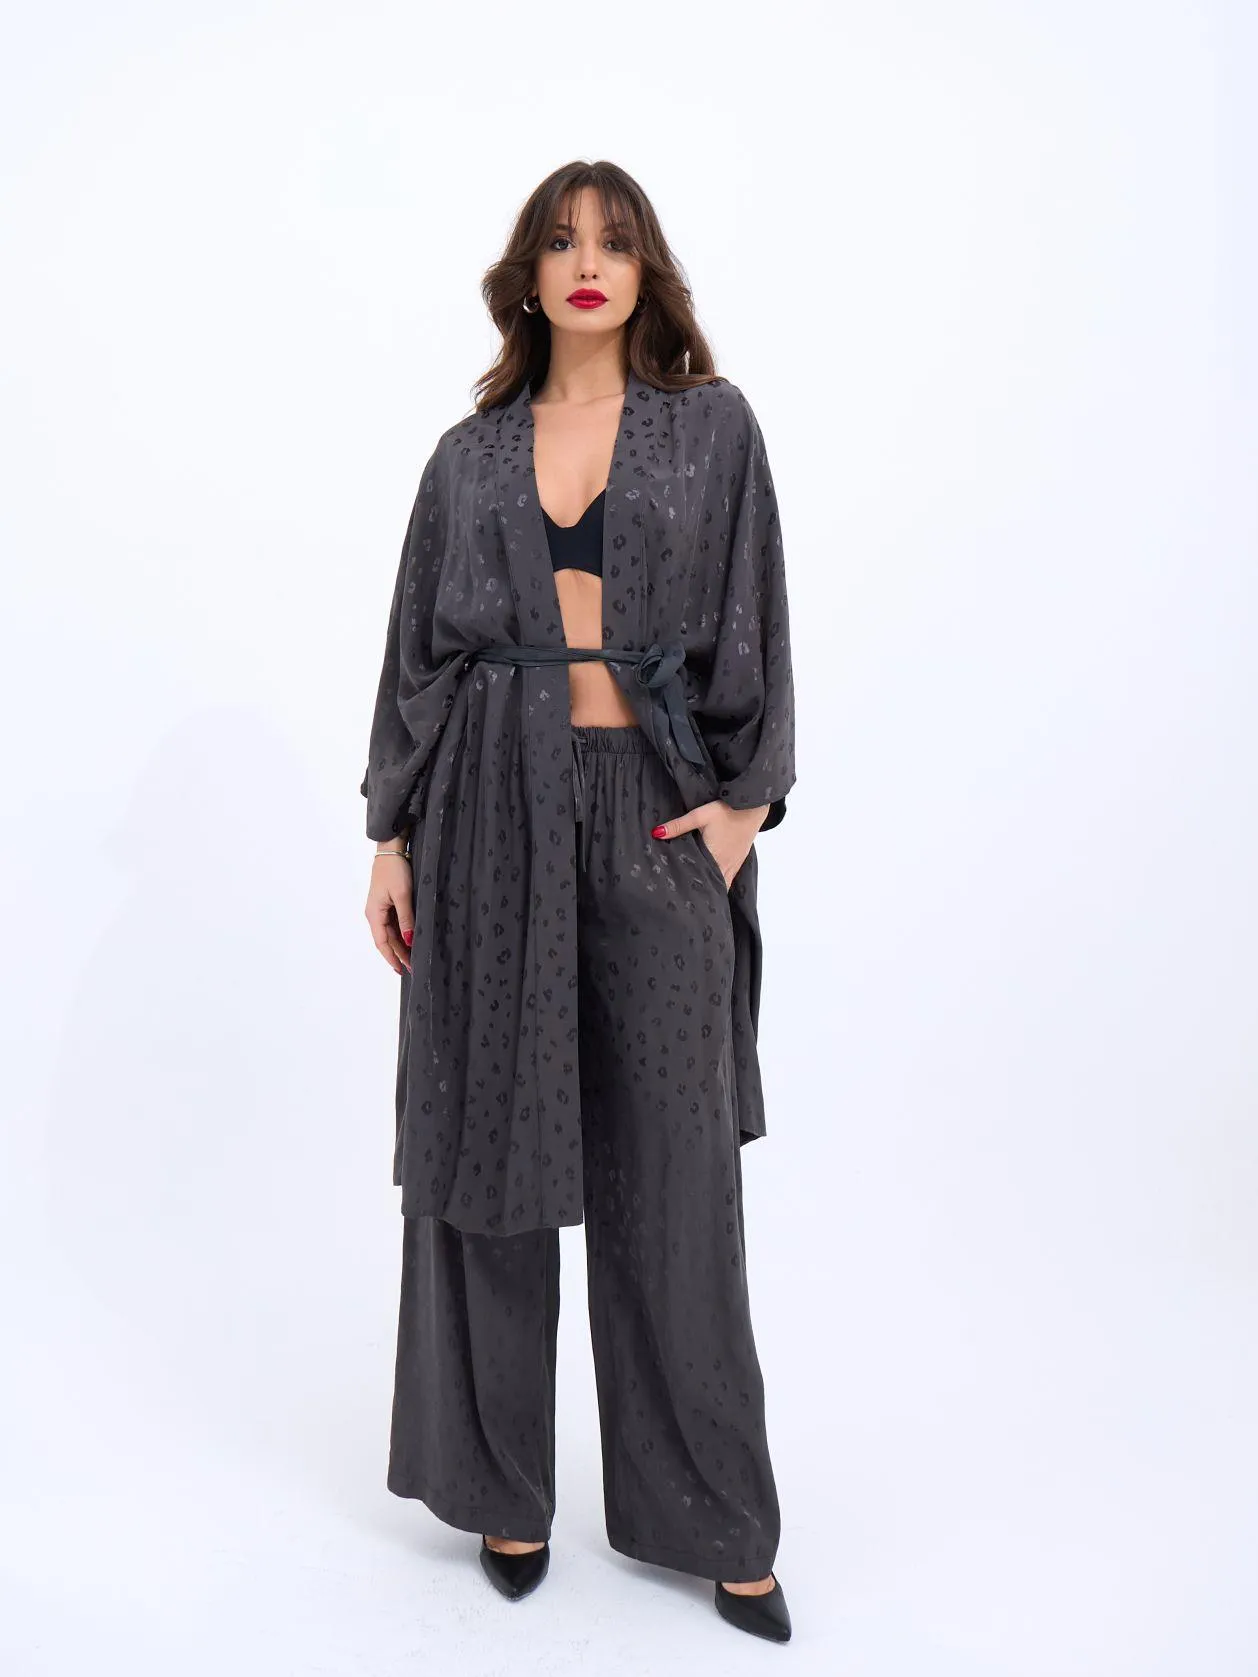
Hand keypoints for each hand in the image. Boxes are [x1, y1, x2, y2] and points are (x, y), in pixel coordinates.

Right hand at [366, 852, 413, 973]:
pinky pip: (392, 924)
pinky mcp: (386, 904)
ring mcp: (380, 909)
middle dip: (398, 955)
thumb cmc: (394, 870)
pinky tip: (410, 940)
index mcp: (374, 914)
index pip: (382, 943)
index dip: (392, 958)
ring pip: (390, 933)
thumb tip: (409, 940)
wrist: (390, 850)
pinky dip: (401, 934)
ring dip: (400, 945)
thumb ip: (406, 919)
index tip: (402, 970)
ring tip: (413, 958)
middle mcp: (374, 914)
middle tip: (412, 968)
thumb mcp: (402, 895)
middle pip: (386, 940)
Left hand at [651, 800, 770, 888]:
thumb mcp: (699, 815)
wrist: (751, 804)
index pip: (700, 880)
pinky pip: (730, 877)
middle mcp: (725, 864)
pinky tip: (715, 883)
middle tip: (687, 901)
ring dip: (713, 889)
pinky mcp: (739, 859)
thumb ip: (678, 826)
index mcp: (713, 856)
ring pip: (723, 884)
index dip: (691, 890)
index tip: (681, 898)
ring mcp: (734, 863)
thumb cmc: (726, 810)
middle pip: (712, 885)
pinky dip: (723, 882)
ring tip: (700, 897)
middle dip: (701, 893)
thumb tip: (656, 833)